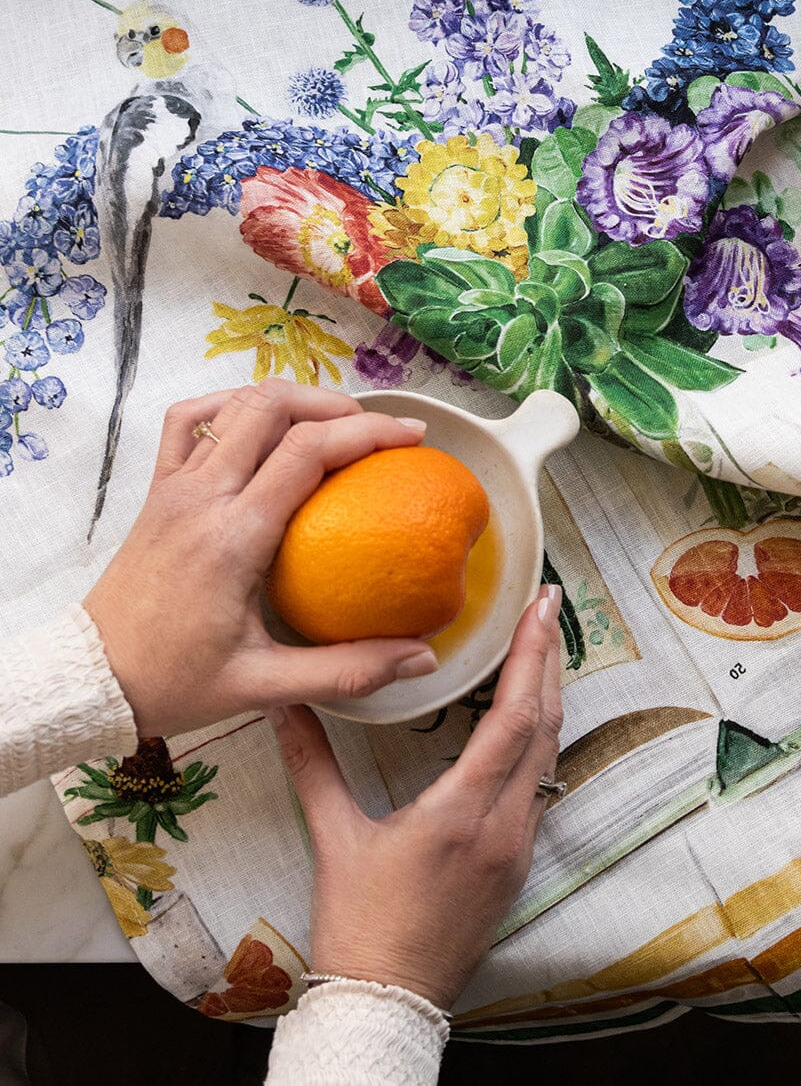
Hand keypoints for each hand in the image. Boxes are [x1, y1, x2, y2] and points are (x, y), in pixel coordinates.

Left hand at [85, 378, 438, 737]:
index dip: (368, 433)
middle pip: (273, 407)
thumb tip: (423, 660)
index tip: (411, 438)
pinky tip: (260, 422)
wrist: (92, 679)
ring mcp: (174, 486)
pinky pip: (190, 420)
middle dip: (337, 404)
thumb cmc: (174, 682)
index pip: (307, 452)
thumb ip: (348, 671)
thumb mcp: (265, 686)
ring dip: (291, 399)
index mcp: (233, 538)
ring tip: (332, 421)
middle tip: (378, 428)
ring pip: (234, 403)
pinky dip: (231, 404)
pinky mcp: (158, 490)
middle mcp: (202, 497)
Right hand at [270, 585, 562, 1010]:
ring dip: (549, 696)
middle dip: (550, 660)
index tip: (538, 608)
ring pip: (550, 755)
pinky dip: (541, 737)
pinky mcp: (517, 862)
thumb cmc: (359, 927)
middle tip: (549, 604)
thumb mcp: (334, 840)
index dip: (530, 657)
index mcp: (461, 814)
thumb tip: (284, 705)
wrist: (388, 1004)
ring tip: (543, 646)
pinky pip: (543, 784)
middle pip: (544, 727)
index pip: (513, 719)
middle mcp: (504, 826)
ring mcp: (517, 846)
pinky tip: (529, 716)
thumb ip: (313, 765)